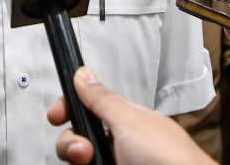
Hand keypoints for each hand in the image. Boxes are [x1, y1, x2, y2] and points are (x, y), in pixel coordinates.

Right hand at [46, 67, 214, 164]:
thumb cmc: (173, 161)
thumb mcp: (131, 121)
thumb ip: (103, 99)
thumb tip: (83, 74)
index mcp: (127, 123)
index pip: (88, 108)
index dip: (69, 109)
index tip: (57, 115)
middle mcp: (120, 146)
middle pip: (78, 138)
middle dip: (72, 142)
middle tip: (84, 150)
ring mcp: (117, 164)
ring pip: (79, 160)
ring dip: (76, 158)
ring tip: (91, 163)